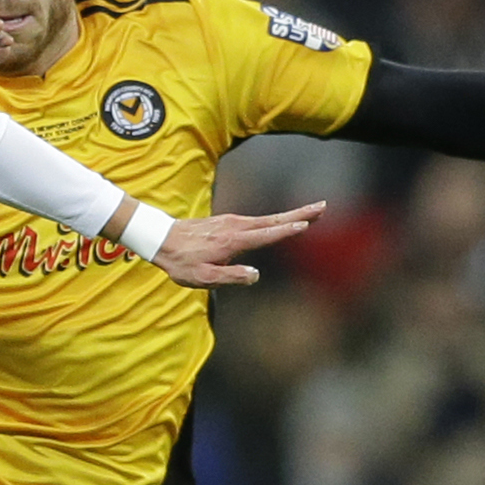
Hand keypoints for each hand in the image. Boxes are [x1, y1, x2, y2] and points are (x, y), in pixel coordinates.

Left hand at [151, 202, 325, 288]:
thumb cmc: (181, 262)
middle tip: (323, 206)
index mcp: (233, 241)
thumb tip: (255, 275)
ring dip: (292, 214)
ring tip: (313, 212)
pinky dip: (276, 219)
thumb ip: (230, 277)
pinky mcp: (228, 221)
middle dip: (300, 213)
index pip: (266, 234)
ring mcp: (232, 221)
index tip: (306, 223)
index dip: (287, 230)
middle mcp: (236, 226)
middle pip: (274, 219)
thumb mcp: (203, 278)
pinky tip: (283, 221)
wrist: (161, 239)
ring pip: (268, 218)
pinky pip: (258, 220)